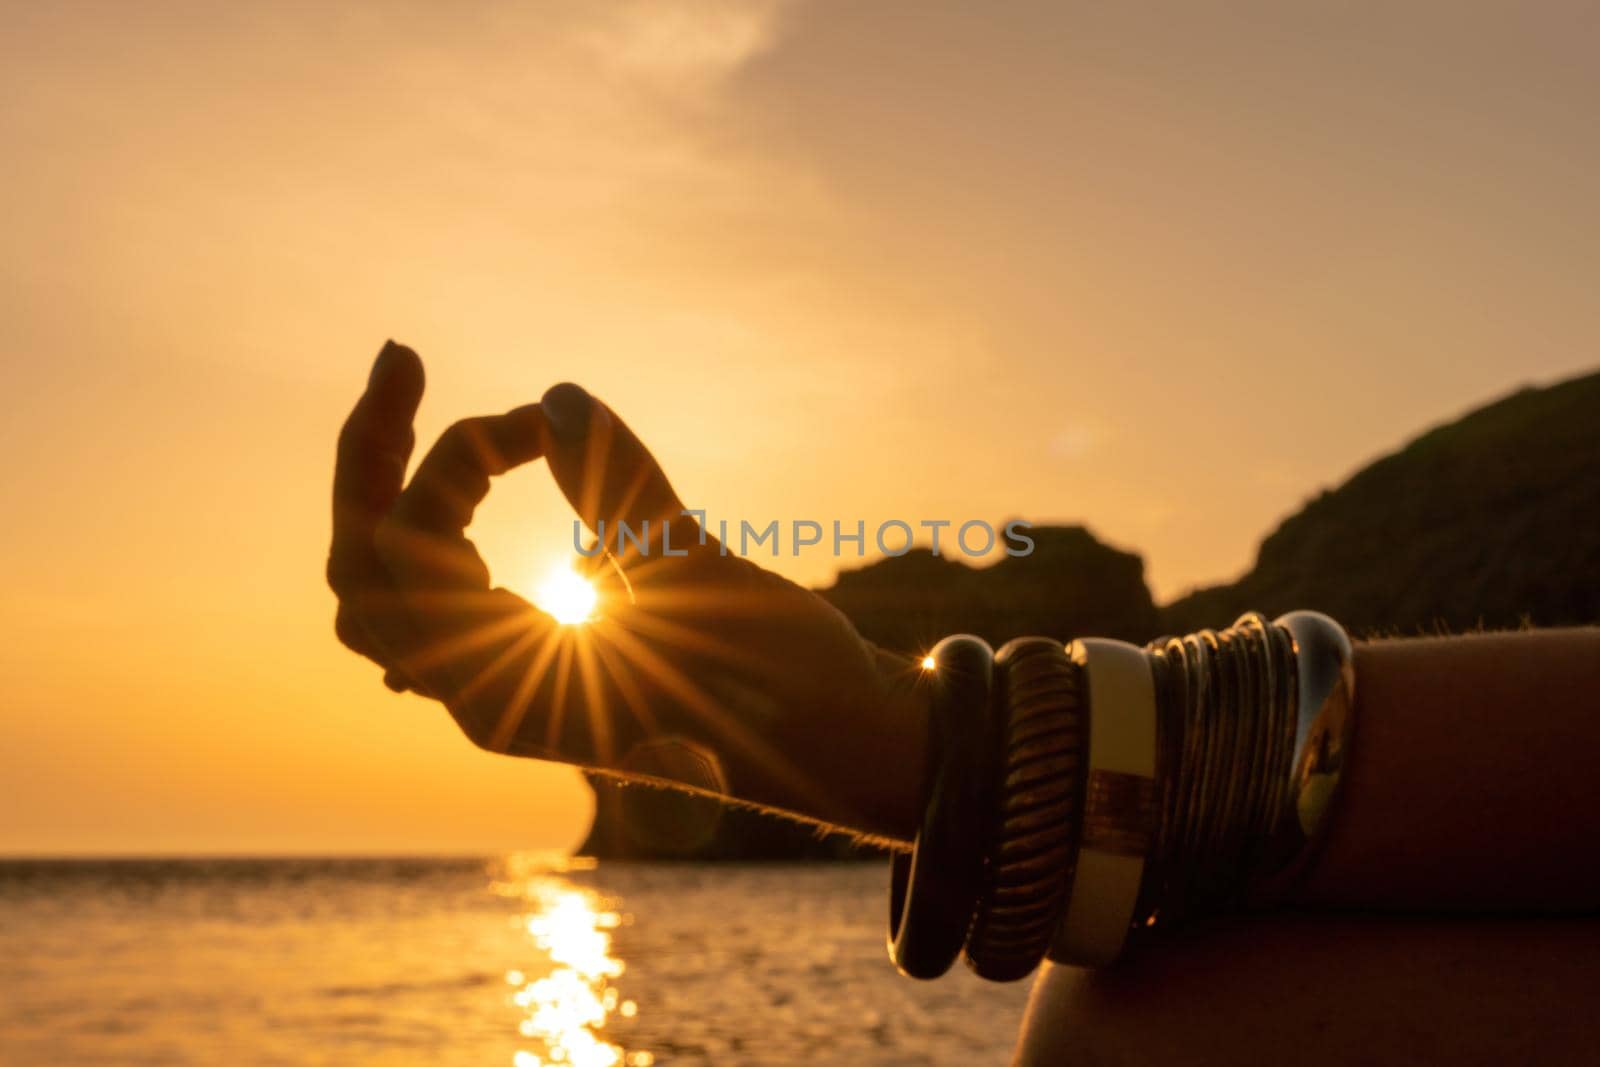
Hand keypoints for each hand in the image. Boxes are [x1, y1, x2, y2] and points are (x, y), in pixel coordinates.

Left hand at [328, 341, 927, 840]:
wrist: (843, 748)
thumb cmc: (787, 685)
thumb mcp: (707, 578)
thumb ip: (625, 488)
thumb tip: (557, 393)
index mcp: (507, 696)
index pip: (406, 555)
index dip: (455, 461)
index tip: (541, 424)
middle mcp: (485, 699)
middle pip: (361, 571)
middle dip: (368, 459)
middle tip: (402, 356)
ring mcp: (503, 687)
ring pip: (388, 590)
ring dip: (389, 491)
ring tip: (409, 396)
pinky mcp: (533, 667)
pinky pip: (436, 600)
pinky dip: (434, 526)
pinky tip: (469, 472)